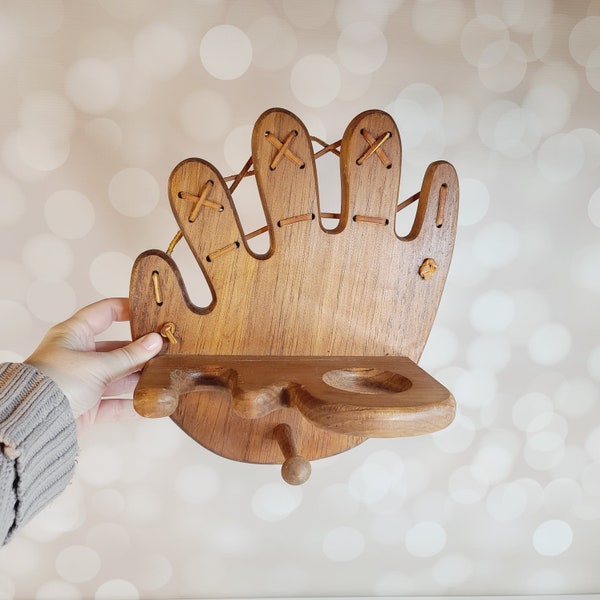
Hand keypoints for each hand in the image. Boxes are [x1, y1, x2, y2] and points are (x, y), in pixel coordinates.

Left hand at [25, 298, 162, 426]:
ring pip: (118, 377)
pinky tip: (150, 402)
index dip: (127, 310)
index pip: (104, 313)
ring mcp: (83, 381)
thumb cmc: (55, 382)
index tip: (150, 314)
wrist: (32, 422)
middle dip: (140, 352)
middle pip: (116, 349)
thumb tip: (155, 342)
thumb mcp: (98, 365)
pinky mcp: (86, 406)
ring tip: (162, 377)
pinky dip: (131, 404)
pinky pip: (114, 403)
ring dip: (139, 378)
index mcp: (74, 334)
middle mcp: (78, 356)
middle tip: (164, 351)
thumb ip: (130, 356)